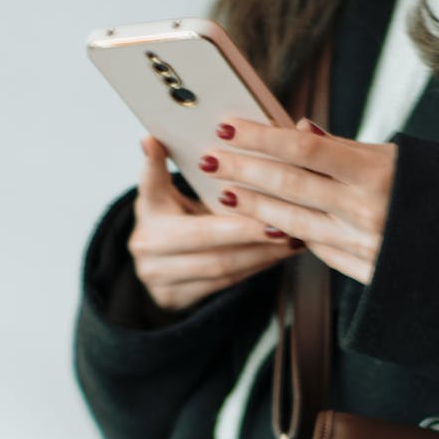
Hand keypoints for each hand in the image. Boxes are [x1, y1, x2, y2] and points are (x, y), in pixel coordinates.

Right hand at [128, 137, 301, 310]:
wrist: (158, 267)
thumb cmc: (168, 220)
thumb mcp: (161, 193)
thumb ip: (162, 168)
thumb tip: (149, 139)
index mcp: (147, 212)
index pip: (157, 187)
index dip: (169, 172)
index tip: (207, 169)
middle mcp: (147, 247)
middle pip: (205, 237)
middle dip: (248, 231)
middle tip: (284, 222)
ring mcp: (160, 278)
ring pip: (221, 266)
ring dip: (261, 252)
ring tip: (292, 238)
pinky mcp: (176, 298)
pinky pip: (226, 283)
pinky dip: (256, 267)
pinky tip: (279, 256)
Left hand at [197, 118, 397, 283]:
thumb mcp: (401, 158)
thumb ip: (348, 150)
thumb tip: (302, 129)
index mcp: (377, 173)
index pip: (304, 148)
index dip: (262, 136)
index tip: (228, 126)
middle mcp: (367, 211)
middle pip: (289, 186)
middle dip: (243, 171)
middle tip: (208, 160)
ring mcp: (364, 246)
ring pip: (293, 224)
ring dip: (254, 208)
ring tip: (223, 193)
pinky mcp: (365, 273)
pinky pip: (318, 250)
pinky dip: (288, 236)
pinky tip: (265, 224)